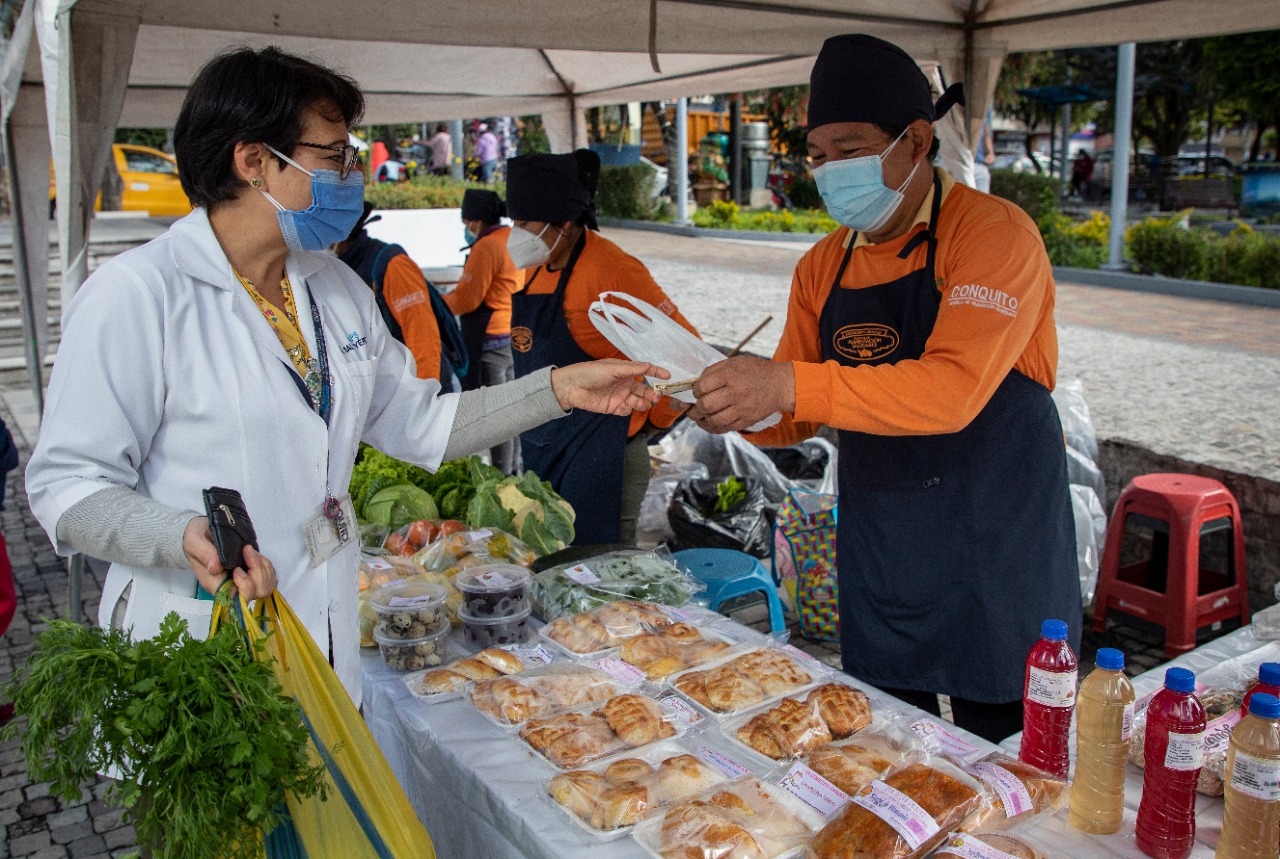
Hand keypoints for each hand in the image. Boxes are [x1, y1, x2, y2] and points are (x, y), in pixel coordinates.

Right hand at [183, 516, 277, 600]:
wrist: (201, 533)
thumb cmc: (197, 539)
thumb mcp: (195, 542)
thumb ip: (205, 554)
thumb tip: (215, 568)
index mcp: (214, 584)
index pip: (235, 599)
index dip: (244, 585)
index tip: (238, 568)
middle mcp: (230, 587)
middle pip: (254, 593)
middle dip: (258, 573)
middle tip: (247, 552)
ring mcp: (242, 582)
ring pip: (264, 587)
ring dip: (263, 568)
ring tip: (251, 552)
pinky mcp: (251, 575)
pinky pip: (268, 579)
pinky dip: (266, 566)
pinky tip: (256, 556)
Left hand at [550, 360, 669, 415]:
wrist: (571, 387)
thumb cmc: (590, 372)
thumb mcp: (612, 368)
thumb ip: (631, 369)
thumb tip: (649, 366)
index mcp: (625, 371)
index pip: (645, 371)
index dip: (657, 373)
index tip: (668, 376)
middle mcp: (624, 383)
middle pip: (644, 390)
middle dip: (652, 394)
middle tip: (657, 397)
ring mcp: (619, 396)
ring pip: (637, 401)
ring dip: (641, 403)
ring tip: (640, 404)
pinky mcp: (612, 407)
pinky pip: (625, 410)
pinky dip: (627, 410)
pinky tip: (622, 407)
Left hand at [688, 356, 794, 432]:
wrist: (780, 385)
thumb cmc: (755, 371)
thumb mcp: (734, 362)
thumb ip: (713, 371)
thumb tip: (694, 384)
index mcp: (731, 374)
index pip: (703, 386)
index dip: (695, 390)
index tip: (697, 391)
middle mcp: (737, 392)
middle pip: (706, 405)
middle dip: (695, 407)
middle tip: (695, 406)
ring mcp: (742, 409)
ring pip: (713, 420)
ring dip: (701, 419)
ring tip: (698, 416)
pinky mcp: (746, 421)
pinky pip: (723, 429)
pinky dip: (711, 427)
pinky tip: (707, 423)